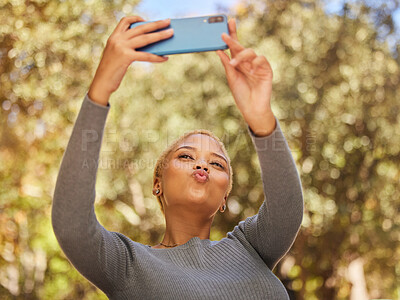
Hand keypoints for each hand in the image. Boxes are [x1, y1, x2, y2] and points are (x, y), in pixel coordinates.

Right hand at [88, 16, 173, 105]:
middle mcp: (117, 39)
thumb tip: (151, 46)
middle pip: (140, 28)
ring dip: (160, 35)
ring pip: (145, 38)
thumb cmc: (111, 71)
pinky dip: (157, 56)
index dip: (135, 18)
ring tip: (171, 33)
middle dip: (156, 24)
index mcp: (113, 37)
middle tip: (168, 21)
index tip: (145, 19)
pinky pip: (146, 55)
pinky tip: (165, 58)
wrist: (101, 83)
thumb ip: (128, 48)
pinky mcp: (126, 57)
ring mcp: (121, 47)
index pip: (124, 21)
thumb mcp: (117, 56)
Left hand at [216, 19, 275, 135]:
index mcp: (238, 64)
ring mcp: (257, 66)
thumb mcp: (231, 78)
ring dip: (241, 56)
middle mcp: (248, 63)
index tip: (225, 25)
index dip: (231, 36)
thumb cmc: (241, 95)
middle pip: (241, 46)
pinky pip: (261, 59)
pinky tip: (251, 70)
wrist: (252, 109)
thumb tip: (218, 50)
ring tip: (234, 65)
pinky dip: (255, 63)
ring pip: (250, 52)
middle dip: (233, 39)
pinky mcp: (266, 70)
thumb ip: (227, 64)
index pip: (234, 47)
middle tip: (224, 35)